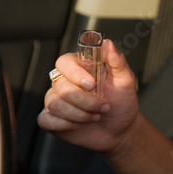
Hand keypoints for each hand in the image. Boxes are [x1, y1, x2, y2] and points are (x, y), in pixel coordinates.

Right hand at [38, 39, 139, 153]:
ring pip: (55, 104)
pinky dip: (66, 125)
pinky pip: (46, 119)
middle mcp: (65, 82)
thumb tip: (108, 44)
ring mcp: (56, 100)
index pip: (65, 62)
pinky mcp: (51, 118)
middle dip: (86, 101)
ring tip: (95, 116)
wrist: (121, 129)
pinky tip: (80, 125)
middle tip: (103, 106)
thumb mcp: (126, 81)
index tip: (92, 84)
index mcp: (80, 69)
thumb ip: (117, 61)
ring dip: (80, 114)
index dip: (75, 74)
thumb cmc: (122, 103)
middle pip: (61, 86)